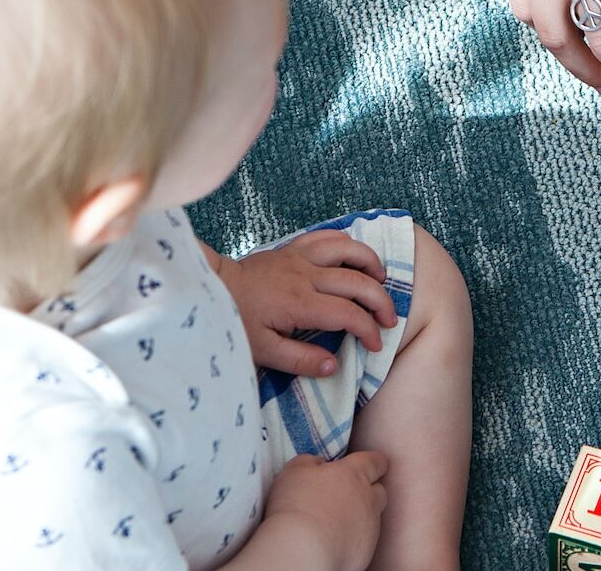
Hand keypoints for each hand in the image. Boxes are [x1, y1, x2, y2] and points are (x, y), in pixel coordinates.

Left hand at [209, 231, 395, 376]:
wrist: (210, 288)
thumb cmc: (235, 322)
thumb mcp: (262, 351)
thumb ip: (300, 360)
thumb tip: (334, 365)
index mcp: (299, 304)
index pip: (348, 314)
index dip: (369, 330)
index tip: (375, 344)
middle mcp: (305, 276)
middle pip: (357, 281)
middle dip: (381, 301)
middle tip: (390, 319)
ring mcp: (300, 257)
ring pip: (348, 249)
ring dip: (371, 263)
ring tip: (381, 281)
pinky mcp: (293, 248)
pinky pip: (327, 236)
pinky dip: (348, 242)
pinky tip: (355, 257)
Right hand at [265, 452, 388, 570]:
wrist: (303, 550)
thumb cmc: (296, 506)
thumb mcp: (296, 470)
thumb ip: (311, 461)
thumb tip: (318, 464)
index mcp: (354, 474)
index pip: (375, 461)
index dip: (374, 462)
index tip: (372, 465)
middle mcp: (368, 499)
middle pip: (379, 491)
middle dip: (369, 491)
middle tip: (348, 496)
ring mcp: (371, 526)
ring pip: (373, 517)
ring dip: (360, 516)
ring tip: (337, 521)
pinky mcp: (367, 550)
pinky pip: (365, 540)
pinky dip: (354, 539)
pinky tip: (335, 541)